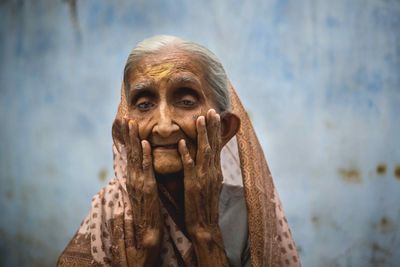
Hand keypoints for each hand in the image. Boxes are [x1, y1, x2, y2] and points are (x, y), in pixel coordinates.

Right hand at [122, 118, 162, 265]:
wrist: (146, 228)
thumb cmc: (148, 209)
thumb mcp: (143, 189)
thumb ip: (143, 176)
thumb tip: (145, 164)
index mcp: (133, 176)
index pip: (130, 153)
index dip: (128, 138)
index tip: (127, 122)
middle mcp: (133, 176)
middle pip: (129, 151)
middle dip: (128, 134)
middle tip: (126, 116)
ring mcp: (138, 181)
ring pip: (135, 156)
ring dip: (134, 139)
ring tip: (133, 123)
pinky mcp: (146, 188)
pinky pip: (145, 169)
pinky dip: (143, 156)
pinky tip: (144, 144)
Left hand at [178, 109, 223, 241]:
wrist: (205, 224)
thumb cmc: (205, 205)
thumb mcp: (210, 185)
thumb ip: (209, 171)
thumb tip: (209, 160)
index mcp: (215, 170)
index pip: (216, 146)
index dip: (215, 130)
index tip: (215, 115)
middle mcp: (212, 171)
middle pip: (213, 145)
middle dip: (212, 127)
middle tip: (212, 110)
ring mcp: (204, 177)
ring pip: (203, 151)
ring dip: (202, 135)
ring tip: (199, 119)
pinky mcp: (193, 185)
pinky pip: (189, 167)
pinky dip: (187, 154)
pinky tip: (183, 142)